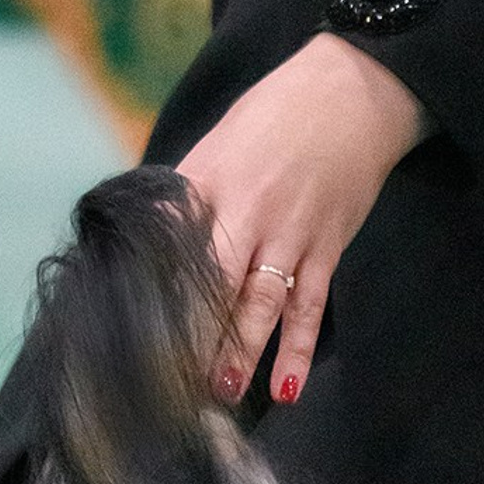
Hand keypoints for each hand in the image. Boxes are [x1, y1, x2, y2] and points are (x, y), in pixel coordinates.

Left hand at [177, 33, 428, 405]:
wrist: (348, 94)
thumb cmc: (270, 117)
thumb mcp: (213, 144)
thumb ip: (182, 196)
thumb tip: (145, 236)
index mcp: (206, 185)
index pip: (172, 250)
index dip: (156, 293)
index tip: (135, 334)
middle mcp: (246, 213)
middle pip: (214, 283)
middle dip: (194, 334)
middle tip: (172, 381)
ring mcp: (290, 234)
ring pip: (262, 304)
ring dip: (241, 351)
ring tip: (221, 389)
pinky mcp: (326, 248)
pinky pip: (310, 306)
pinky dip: (299, 349)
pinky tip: (287, 386)